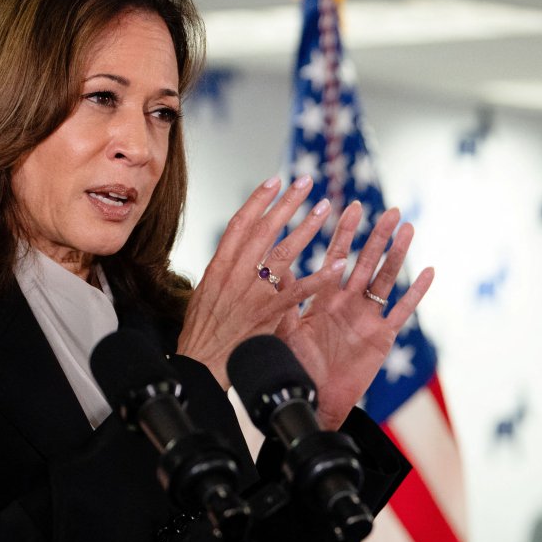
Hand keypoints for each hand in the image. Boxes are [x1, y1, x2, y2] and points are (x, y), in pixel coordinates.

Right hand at [176, 177, 347, 387]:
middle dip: (287, 203)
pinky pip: (300, 291)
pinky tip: (339, 263)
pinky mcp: (269, 312)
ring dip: (307, 228)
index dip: (259, 199)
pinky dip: (319, 277)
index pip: (241, 223)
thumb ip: (227, 268)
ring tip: (324, 208)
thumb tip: (239, 250)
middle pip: (265, 229)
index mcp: (220, 265)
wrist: (202, 360)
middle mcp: (236, 273)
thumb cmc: (202, 328)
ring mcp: (254, 292)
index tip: (276, 181)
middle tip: (307, 183)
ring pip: (284, 252)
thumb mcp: (207, 290)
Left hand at [276, 202, 434, 428]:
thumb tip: (273, 264)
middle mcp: (348, 303)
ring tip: (408, 229)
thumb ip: (285, 296)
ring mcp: (367, 318)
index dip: (345, 233)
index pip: (337, 257)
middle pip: (367, 262)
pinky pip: (401, 311)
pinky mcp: (381, 338)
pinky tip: (428, 271)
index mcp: (325, 297)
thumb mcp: (285, 327)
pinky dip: (415, 292)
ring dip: (397, 254)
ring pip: (385, 279)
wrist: (309, 399)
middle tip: (391, 210)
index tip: (351, 206)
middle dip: (378, 236)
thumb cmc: (293, 366)